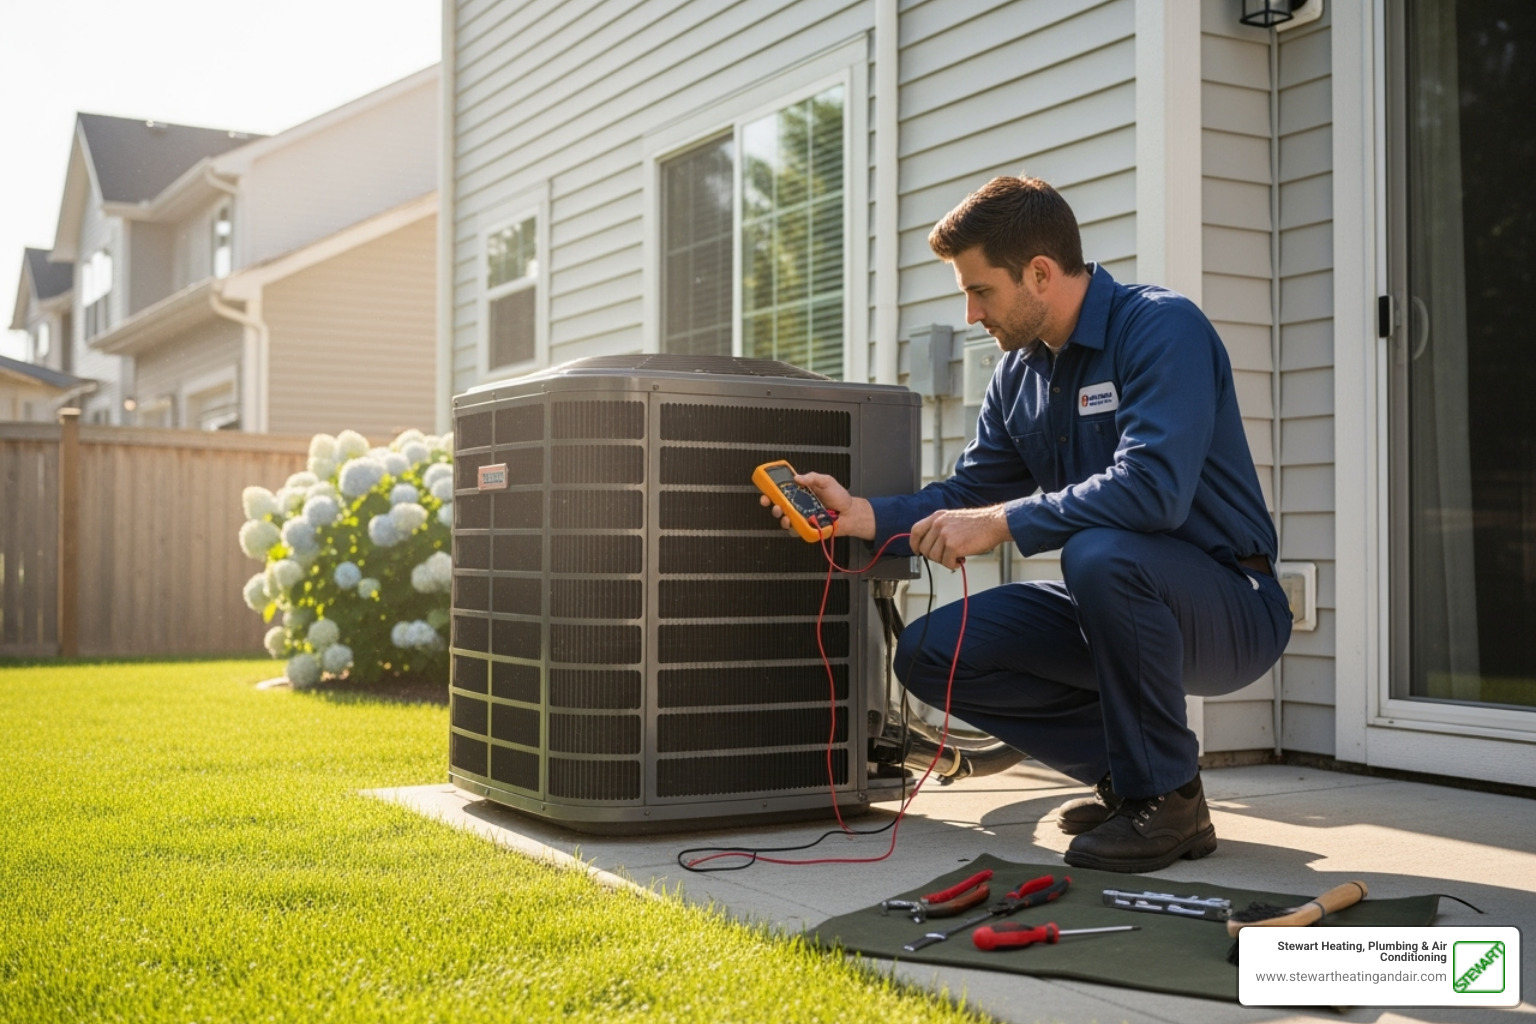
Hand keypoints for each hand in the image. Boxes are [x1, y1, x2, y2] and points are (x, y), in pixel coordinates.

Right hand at [759, 472, 875, 539]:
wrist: (850, 513)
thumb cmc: (839, 497)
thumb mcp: (827, 481)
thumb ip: (813, 477)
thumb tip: (798, 477)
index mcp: (801, 492)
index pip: (782, 489)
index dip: (771, 489)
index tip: (766, 487)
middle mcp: (798, 504)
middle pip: (777, 503)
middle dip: (769, 502)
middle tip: (769, 501)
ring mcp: (801, 516)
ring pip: (783, 517)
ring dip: (779, 514)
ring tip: (782, 511)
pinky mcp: (805, 528)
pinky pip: (793, 529)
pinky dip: (790, 526)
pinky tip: (791, 521)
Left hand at [908, 505, 1010, 569]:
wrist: (994, 523)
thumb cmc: (978, 523)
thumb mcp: (953, 519)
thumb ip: (940, 528)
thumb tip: (931, 545)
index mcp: (937, 516)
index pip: (916, 530)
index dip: (914, 543)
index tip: (917, 551)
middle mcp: (939, 524)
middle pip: (924, 548)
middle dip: (934, 556)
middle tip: (946, 556)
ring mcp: (945, 535)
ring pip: (934, 557)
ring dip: (945, 561)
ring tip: (956, 557)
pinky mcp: (953, 546)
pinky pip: (946, 562)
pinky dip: (953, 565)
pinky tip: (961, 560)